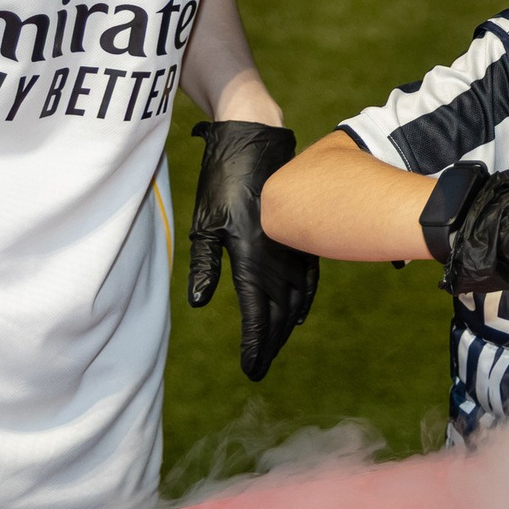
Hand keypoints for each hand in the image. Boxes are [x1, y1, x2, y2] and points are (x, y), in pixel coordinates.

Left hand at [189, 121, 320, 380]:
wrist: (256, 139)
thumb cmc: (224, 178)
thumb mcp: (205, 222)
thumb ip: (204, 264)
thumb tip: (200, 302)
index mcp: (253, 255)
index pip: (256, 313)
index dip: (254, 343)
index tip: (250, 368)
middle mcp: (279, 255)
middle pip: (280, 313)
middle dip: (270, 343)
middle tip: (260, 368)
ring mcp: (295, 244)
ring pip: (296, 298)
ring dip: (286, 326)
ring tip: (276, 346)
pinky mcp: (303, 234)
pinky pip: (308, 278)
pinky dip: (303, 301)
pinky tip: (299, 312)